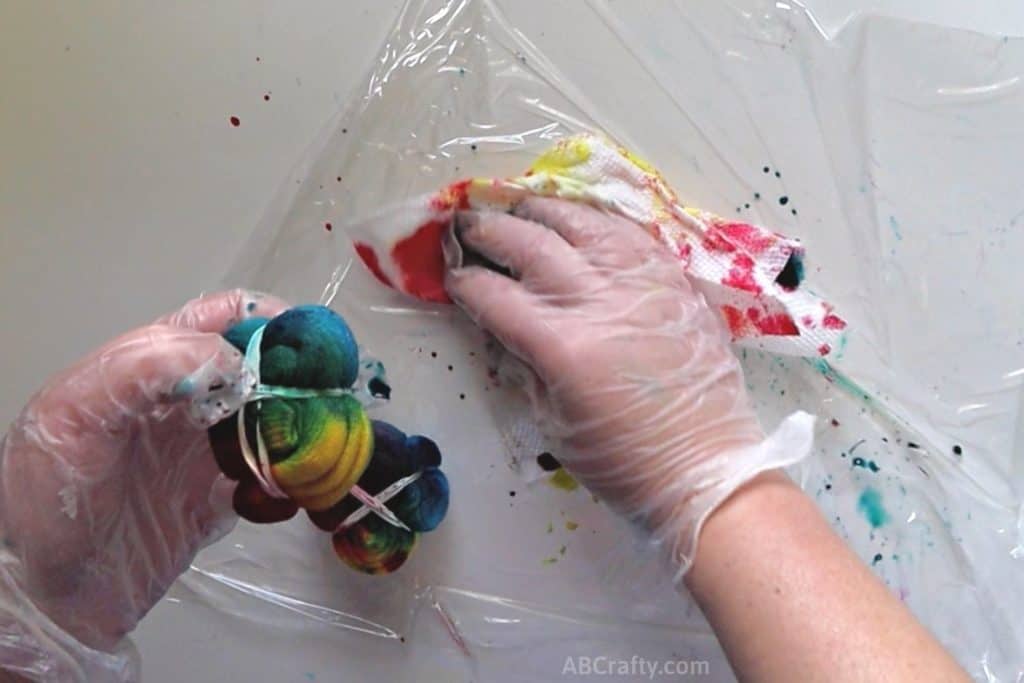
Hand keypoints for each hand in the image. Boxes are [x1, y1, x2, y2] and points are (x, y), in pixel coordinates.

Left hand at [0, 290, 286, 680]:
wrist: (39, 599)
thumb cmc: (43, 503)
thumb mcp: (74, 416)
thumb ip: (143, 370)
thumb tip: (230, 359)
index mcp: (146, 369)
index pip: (214, 320)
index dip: (261, 318)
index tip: (303, 338)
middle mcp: (180, 403)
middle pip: (255, 368)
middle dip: (296, 373)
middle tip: (327, 391)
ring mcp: (201, 452)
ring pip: (270, 420)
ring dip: (301, 425)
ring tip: (321, 441)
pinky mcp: (216, 500)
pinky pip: (269, 478)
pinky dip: (291, 479)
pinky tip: (294, 489)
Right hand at [445, 197, 810, 577]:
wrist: (706, 468)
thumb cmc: (623, 461)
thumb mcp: (553, 424)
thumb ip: (524, 367)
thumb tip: (501, 327)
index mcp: (562, 347)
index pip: (495, 296)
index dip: (465, 282)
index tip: (452, 276)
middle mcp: (599, 302)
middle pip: (532, 246)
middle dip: (491, 231)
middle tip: (468, 225)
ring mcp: (642, 285)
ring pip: (584, 224)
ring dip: (544, 211)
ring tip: (521, 207)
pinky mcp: (675, 283)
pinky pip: (631, 235)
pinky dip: (599, 222)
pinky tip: (582, 221)